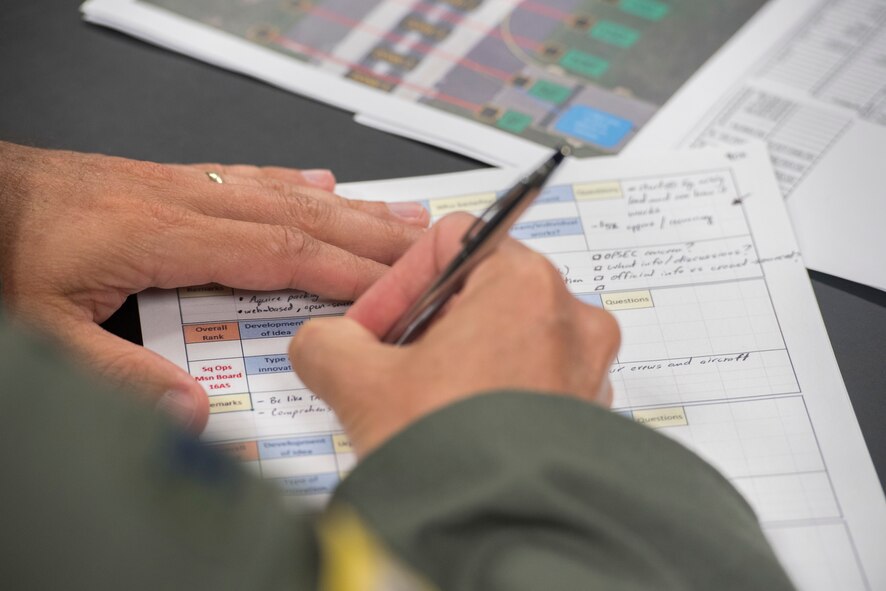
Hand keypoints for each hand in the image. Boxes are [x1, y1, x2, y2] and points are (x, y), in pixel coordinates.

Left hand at [0, 142, 428, 430]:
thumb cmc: (9, 251)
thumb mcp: (47, 331)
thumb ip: (120, 375)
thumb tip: (193, 410)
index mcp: (165, 234)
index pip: (280, 251)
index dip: (343, 271)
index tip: (392, 287)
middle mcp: (187, 199)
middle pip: (301, 215)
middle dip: (370, 235)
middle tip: (426, 247)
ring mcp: (184, 183)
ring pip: (286, 192)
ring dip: (350, 207)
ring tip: (400, 215)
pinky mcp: (173, 180)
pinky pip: (251, 177)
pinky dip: (297, 182)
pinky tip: (323, 183)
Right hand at [290, 214, 620, 455]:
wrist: (503, 537)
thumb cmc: (455, 456)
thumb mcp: (360, 385)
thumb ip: (326, 342)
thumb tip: (321, 343)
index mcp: (525, 284)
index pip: (451, 241)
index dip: (398, 282)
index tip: (373, 325)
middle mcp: (571, 318)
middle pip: (479, 290)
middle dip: (424, 325)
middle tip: (387, 365)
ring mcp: (586, 367)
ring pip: (505, 336)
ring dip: (455, 360)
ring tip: (419, 403)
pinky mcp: (586, 411)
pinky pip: (530, 378)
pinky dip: (490, 390)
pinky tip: (455, 427)